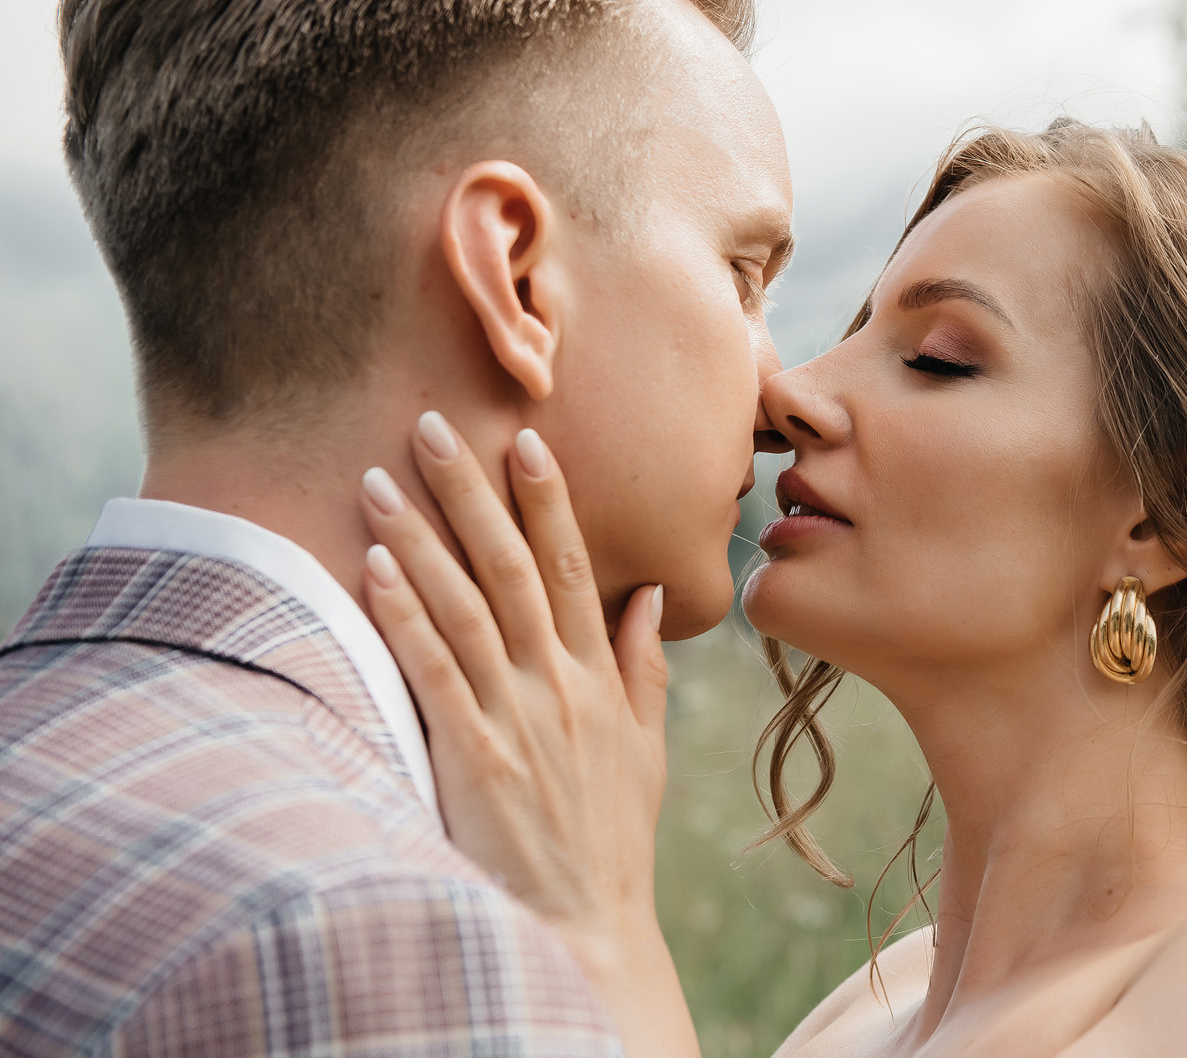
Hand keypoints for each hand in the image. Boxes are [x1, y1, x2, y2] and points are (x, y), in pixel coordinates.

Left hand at [359, 412, 697, 1057]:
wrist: (584, 925)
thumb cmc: (608, 840)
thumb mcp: (644, 749)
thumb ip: (642, 667)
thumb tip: (648, 596)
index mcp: (601, 677)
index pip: (574, 566)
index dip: (547, 498)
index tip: (523, 437)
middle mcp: (560, 684)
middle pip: (512, 567)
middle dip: (471, 491)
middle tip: (431, 425)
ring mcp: (516, 717)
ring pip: (465, 607)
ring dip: (420, 538)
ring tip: (380, 480)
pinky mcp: (473, 758)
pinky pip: (433, 672)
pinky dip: (404, 615)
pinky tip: (375, 568)